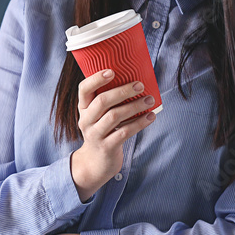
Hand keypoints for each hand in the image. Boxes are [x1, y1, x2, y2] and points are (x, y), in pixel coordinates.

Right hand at [70, 70, 157, 201]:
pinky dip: (139, 123)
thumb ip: (108, 101)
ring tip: (149, 100)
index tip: (112, 71)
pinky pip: (124, 132)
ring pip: (114, 116)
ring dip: (134, 106)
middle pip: (102, 101)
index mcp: (83, 108)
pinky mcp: (107, 147)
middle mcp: (86, 120)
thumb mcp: (98, 116)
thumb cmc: (102, 131)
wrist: (95, 163)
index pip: (83, 89)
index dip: (96, 79)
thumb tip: (134, 80)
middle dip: (122, 91)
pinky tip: (150, 117)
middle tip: (140, 85)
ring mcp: (95, 134)